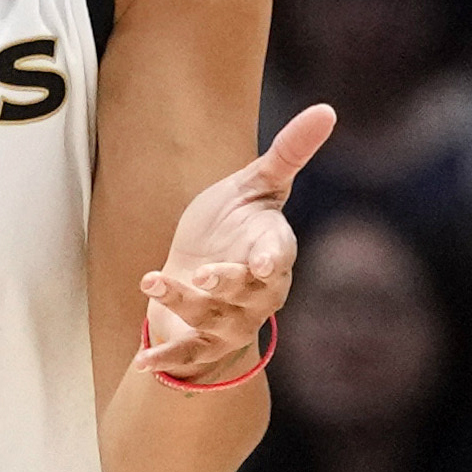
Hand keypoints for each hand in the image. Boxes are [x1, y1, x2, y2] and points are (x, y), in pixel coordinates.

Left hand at [136, 105, 336, 381]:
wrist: (207, 272)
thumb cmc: (237, 224)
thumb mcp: (258, 183)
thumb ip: (290, 152)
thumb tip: (327, 108)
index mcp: (273, 252)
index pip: (278, 256)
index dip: (271, 260)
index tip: (264, 264)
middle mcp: (258, 293)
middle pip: (247, 295)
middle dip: (224, 285)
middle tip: (202, 275)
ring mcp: (231, 320)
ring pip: (212, 320)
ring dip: (182, 304)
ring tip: (153, 280)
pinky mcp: (201, 341)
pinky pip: (188, 355)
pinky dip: (168, 361)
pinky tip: (144, 364)